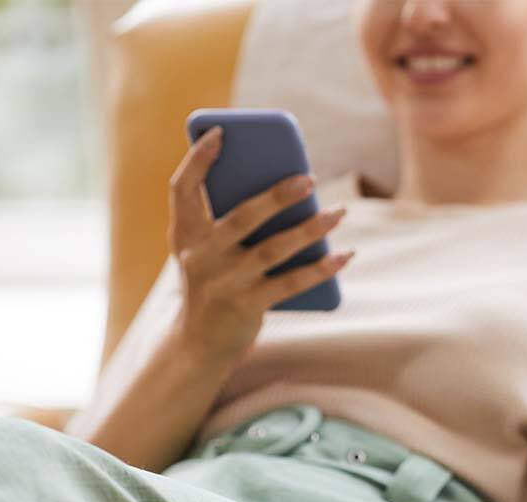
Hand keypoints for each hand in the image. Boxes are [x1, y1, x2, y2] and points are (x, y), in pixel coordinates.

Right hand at [167, 126, 354, 364]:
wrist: (198, 343)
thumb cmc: (214, 281)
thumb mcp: (208, 251)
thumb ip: (232, 222)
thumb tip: (293, 191)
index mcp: (184, 234)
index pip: (182, 189)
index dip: (198, 159)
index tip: (222, 133)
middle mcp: (199, 256)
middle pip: (242, 217)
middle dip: (277, 195)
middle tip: (310, 178)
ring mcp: (223, 282)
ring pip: (273, 249)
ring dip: (311, 229)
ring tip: (338, 213)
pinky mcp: (246, 306)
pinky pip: (291, 283)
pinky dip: (321, 268)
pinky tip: (344, 255)